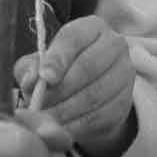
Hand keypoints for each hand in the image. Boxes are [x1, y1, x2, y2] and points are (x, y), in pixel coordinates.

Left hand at [16, 16, 136, 156]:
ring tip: (46, 120)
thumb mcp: (40, 63)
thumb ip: (30, 68)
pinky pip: (101, 116)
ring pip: (95, 94)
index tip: (45, 78)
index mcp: (91, 27)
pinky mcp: (125, 101)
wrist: (88, 90)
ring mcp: (124, 73)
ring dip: (66, 111)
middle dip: (60, 90)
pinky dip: (78, 125)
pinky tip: (61, 130)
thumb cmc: (59, 70)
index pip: (74, 38)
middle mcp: (114, 45)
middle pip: (87, 67)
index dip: (58, 58)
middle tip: (39, 107)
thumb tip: (31, 81)